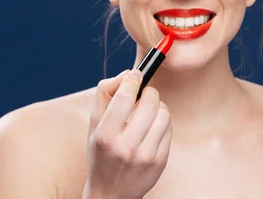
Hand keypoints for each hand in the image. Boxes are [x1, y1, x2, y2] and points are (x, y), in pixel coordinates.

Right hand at [83, 69, 171, 198]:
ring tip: (148, 111)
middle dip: (148, 92)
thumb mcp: (93, 124)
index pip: (124, 97)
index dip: (132, 80)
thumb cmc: (101, 152)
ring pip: (164, 113)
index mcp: (105, 136)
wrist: (110, 193)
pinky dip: (162, 121)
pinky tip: (152, 126)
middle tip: (143, 94)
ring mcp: (146, 156)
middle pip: (149, 102)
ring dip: (157, 106)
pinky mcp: (160, 161)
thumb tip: (129, 74)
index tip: (134, 76)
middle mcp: (126, 147)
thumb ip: (105, 94)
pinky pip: (169, 127)